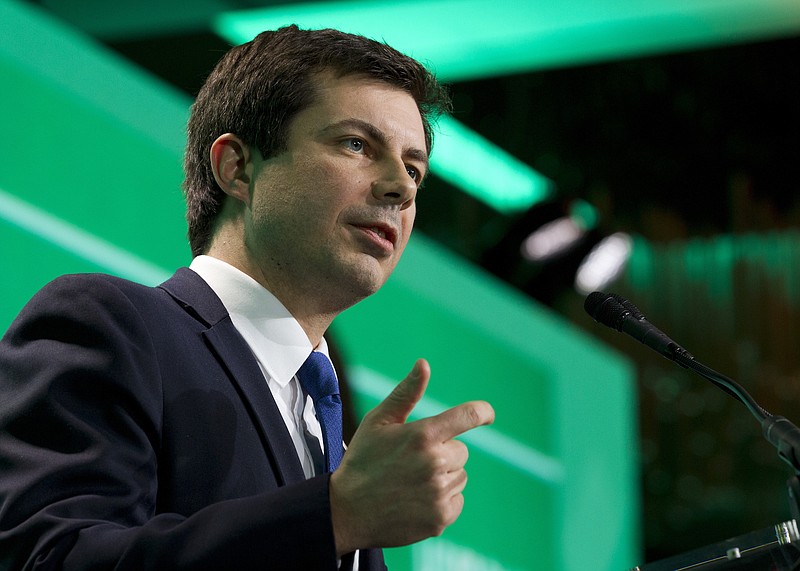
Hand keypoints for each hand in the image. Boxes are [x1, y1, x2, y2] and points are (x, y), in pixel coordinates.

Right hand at [329, 358, 494, 554]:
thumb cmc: (363, 459)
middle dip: (442, 452)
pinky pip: (457, 500)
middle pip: (460, 451)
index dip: (482, 412)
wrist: (346, 512)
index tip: (487, 414)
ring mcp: (439, 494)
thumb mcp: (378, 421)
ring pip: (460, 476)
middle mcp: (435, 464)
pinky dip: (442, 500)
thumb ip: (406, 393)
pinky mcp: (440, 519)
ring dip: (443, 477)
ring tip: (411, 482)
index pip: (467, 417)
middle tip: (412, 461)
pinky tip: (416, 500)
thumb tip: (424, 364)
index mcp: (422, 435)